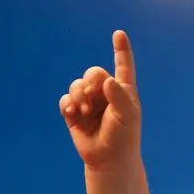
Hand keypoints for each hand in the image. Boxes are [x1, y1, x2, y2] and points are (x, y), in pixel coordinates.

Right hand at [60, 30, 140, 168]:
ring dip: (78, 95)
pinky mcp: (75, 113)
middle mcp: (105, 93)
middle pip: (93, 73)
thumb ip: (119, 97)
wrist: (108, 159)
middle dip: (90, 82)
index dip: (121, 50)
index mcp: (123, 91)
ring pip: (77, 85)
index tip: (119, 34)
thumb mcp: (127, 116)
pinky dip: (67, 104)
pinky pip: (66, 99)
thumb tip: (107, 80)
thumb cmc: (124, 137)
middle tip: (91, 96)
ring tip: (83, 110)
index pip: (123, 66)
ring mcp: (89, 102)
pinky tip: (72, 113)